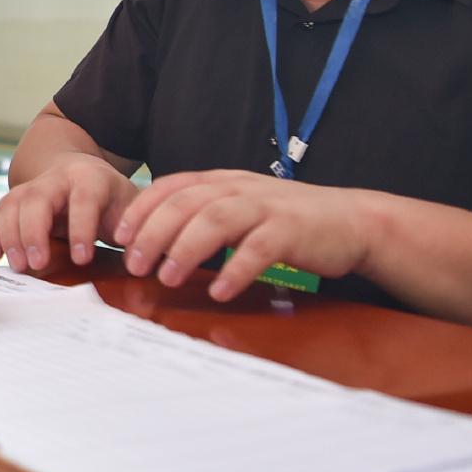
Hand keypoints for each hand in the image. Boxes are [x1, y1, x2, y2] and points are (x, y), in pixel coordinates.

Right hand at [0, 156, 137, 271]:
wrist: (78, 172)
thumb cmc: (108, 198)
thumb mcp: (129, 206)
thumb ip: (138, 228)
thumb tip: (150, 257)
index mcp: (90, 178)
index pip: (84, 199)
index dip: (82, 228)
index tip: (82, 259)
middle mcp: (55, 179)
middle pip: (38, 199)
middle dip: (35, 231)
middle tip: (37, 263)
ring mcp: (30, 187)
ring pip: (12, 204)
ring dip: (11, 235)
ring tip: (18, 266)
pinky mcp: (14, 200)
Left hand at [113, 170, 374, 301]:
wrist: (351, 221)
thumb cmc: (287, 221)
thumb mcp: (240, 208)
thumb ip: (203, 216)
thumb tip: (154, 242)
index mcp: (223, 181)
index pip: (171, 186)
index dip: (142, 209)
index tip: (120, 236)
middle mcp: (240, 188)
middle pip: (186, 203)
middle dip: (154, 233)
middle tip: (135, 264)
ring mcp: (266, 207)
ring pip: (216, 220)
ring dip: (186, 249)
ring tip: (167, 278)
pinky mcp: (292, 231)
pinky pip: (258, 249)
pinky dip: (236, 269)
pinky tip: (221, 291)